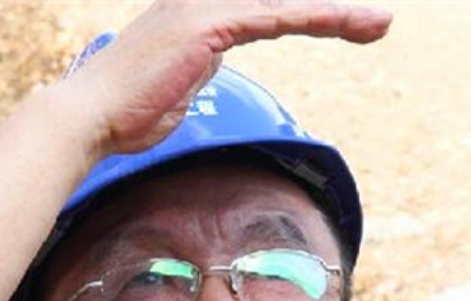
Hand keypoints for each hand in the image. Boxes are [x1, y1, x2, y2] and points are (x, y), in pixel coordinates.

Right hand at [59, 0, 391, 157]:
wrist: (91, 118)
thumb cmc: (127, 114)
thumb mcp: (174, 88)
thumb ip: (197, 69)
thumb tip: (208, 64)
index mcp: (198, 15)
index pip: (261, 7)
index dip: (301, 12)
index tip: (338, 21)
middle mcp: (202, 1)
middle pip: (278, 0)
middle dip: (327, 11)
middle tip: (373, 22)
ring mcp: (205, 8)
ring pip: (284, 2)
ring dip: (337, 14)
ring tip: (379, 24)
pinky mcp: (208, 26)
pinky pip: (273, 16)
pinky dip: (315, 17)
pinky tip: (348, 21)